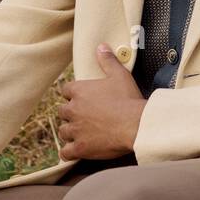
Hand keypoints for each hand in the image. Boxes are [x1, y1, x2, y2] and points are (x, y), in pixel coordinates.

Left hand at [55, 45, 147, 159]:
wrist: (136, 124)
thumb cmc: (128, 99)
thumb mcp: (120, 75)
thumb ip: (108, 60)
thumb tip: (100, 46)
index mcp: (79, 90)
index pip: (65, 90)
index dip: (73, 94)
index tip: (81, 98)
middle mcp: (73, 109)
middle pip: (63, 111)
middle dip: (71, 114)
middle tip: (84, 117)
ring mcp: (75, 129)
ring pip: (63, 131)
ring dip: (70, 132)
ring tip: (81, 133)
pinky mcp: (80, 147)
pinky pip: (65, 152)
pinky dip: (68, 152)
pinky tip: (74, 151)